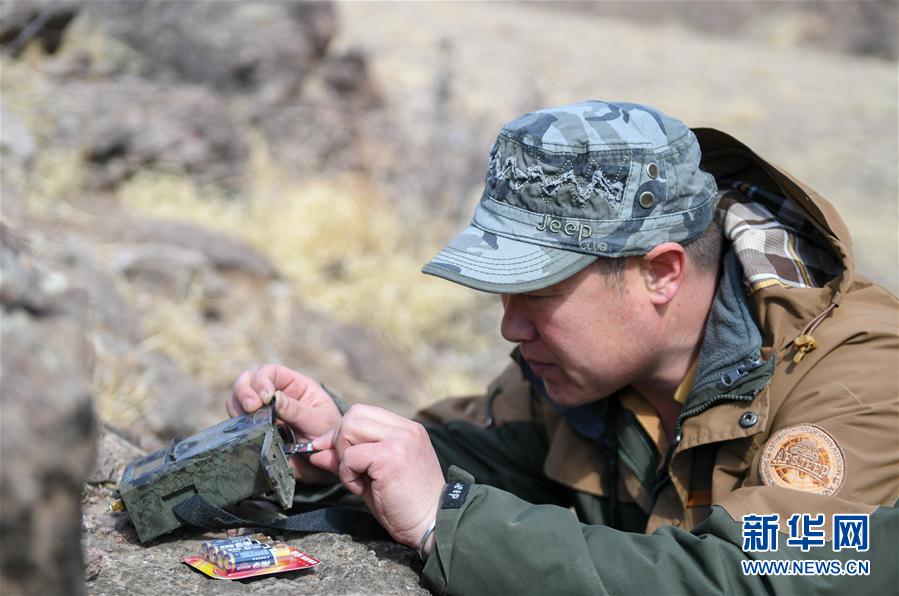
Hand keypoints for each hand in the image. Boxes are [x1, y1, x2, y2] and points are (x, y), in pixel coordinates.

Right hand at [228, 364, 340, 483]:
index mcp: (293, 384)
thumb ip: (297, 410)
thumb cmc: (326, 434)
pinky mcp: (253, 428)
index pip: (270, 372)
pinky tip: (247, 433)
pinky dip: (237, 426)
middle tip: (251, 407)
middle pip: (247, 380)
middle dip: (244, 391)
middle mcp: (273, 393)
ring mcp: (261, 411)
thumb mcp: (318, 420)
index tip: (266, 398)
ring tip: (250, 423)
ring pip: (236, 400)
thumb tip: (274, 398)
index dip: (262, 380)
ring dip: (238, 408)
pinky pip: (238, 423)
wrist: (323, 460)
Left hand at [310, 405, 444, 550]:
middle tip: (348, 470)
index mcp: (406, 430)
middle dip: (340, 441)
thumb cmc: (405, 505)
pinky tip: (361, 488)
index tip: (331, 453)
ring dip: (344, 456)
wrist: (432, 525)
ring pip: (350, 427)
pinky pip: (351, 456)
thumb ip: (347, 459)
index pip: (363, 413)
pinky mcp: (391, 456)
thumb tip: (316, 451)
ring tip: (358, 479)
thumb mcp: (372, 477)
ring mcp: (400, 440)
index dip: (341, 432)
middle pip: (354, 414)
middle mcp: (405, 429)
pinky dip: (347, 473)